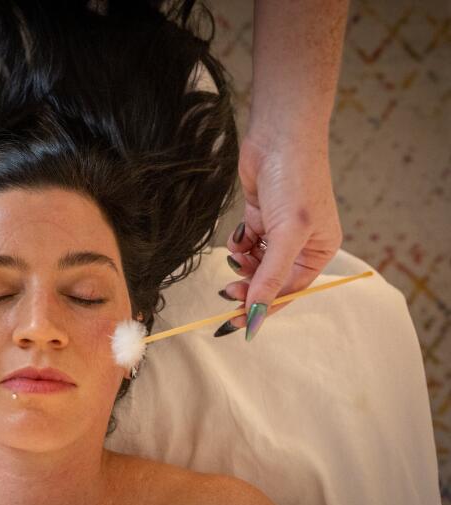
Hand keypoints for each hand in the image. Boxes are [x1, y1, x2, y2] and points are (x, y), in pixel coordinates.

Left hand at [220, 132, 342, 339]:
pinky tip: (240, 233)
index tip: (239, 324)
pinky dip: (238, 243)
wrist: (278, 137)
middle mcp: (300, 244)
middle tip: (228, 293)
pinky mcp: (257, 217)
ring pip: (253, 264)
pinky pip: (243, 243)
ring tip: (238, 255)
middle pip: (269, 280)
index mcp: (319, 252)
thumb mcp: (287, 234)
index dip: (265, 308)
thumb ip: (271, 277)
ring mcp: (277, 230)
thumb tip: (257, 314)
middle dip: (249, 287)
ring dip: (242, 265)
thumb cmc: (296, 181)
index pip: (289, 292)